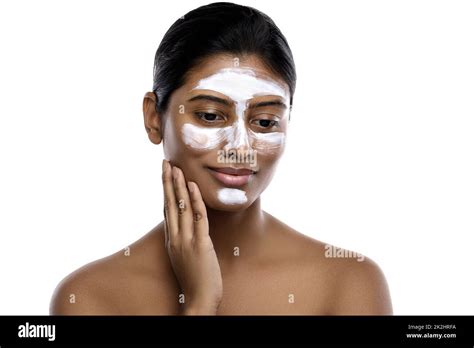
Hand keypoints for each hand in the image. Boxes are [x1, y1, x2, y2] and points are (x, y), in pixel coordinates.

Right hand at [161, 159, 222, 314]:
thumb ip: (183, 239)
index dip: (165, 190)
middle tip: (166, 162)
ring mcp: (186, 241)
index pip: (166, 208)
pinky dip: (196, 201)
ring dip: (179, 186)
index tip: (165, 173)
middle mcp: (175, 238)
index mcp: (171, 239)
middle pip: (169, 204)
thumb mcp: (183, 256)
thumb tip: (187, 224)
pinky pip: (198, 218)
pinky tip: (193, 186)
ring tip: (177, 168)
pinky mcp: (200, 245)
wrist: (199, 300)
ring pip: (181, 207)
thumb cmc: (195, 279)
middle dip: (168, 181)